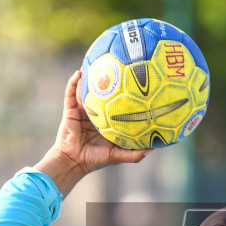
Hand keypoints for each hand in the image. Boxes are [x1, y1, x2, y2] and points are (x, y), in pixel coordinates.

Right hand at [33, 70, 149, 194]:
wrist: (73, 162)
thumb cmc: (95, 159)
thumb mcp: (118, 155)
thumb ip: (135, 153)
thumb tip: (155, 147)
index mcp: (105, 120)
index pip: (116, 103)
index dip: (123, 93)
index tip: (133, 82)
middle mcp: (95, 113)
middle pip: (102, 93)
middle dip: (107, 80)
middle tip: (116, 65)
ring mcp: (81, 110)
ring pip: (86, 90)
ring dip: (89, 77)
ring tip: (96, 62)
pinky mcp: (69, 110)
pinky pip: (70, 93)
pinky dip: (73, 83)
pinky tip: (78, 73)